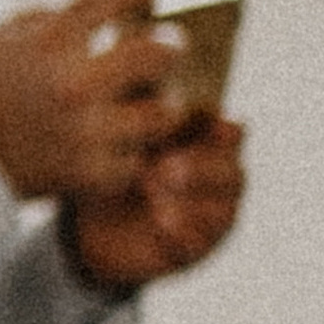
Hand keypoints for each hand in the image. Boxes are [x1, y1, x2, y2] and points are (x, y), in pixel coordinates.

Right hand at [0, 0, 187, 201]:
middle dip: (171, 48)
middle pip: (161, 52)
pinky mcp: (87, 174)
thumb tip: (86, 16)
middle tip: (169, 51)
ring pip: (163, 114)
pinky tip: (121, 148)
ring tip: (152, 106)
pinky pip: (136, 161)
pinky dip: (131, 155)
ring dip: (160, 107)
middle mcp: (76, 83)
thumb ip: (44, 20)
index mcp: (52, 41)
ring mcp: (86, 132)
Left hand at [64, 110, 245, 289]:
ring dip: (190, 202)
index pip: (232, 136)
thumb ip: (143, 110)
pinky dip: (180, 235)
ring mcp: (210, 221)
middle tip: (164, 166)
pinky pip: (196, 246)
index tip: (207, 127)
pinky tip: (160, 223)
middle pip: (232, 174)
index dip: (224, 132)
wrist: (91, 225)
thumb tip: (150, 72)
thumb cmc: (116, 167)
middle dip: (201, 169)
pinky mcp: (192, 252)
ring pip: (221, 212)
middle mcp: (218, 184)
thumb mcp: (123, 137)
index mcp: (208, 148)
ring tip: (152, 192)